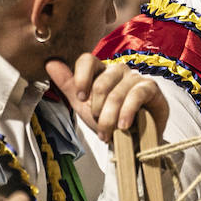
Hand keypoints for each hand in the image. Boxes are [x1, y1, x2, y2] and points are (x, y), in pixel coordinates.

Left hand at [46, 54, 168, 142]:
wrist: (133, 140)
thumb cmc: (109, 119)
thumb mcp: (84, 104)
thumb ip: (68, 84)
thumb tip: (50, 62)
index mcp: (100, 71)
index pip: (87, 59)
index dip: (81, 78)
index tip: (81, 98)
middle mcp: (117, 70)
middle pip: (101, 82)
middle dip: (97, 110)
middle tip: (100, 126)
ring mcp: (135, 77)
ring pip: (116, 94)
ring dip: (110, 118)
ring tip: (110, 133)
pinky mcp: (151, 87)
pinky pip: (136, 95)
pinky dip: (127, 113)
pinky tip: (124, 126)